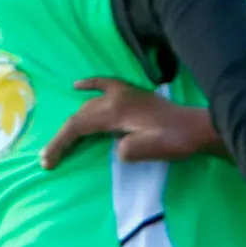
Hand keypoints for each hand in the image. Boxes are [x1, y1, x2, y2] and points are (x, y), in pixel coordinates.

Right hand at [40, 78, 219, 169]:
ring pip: (89, 105)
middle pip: (80, 116)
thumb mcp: (150, 149)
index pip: (79, 126)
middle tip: (48, 158)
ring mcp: (124, 93)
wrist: (197, 128)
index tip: (48, 162)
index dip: (61, 144)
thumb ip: (128, 150)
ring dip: (73, 121)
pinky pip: (106, 85)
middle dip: (62, 138)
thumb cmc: (175, 141)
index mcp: (116, 112)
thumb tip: (118, 148)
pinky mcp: (133, 95)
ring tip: (61, 139)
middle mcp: (115, 98)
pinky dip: (90, 85)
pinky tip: (78, 84)